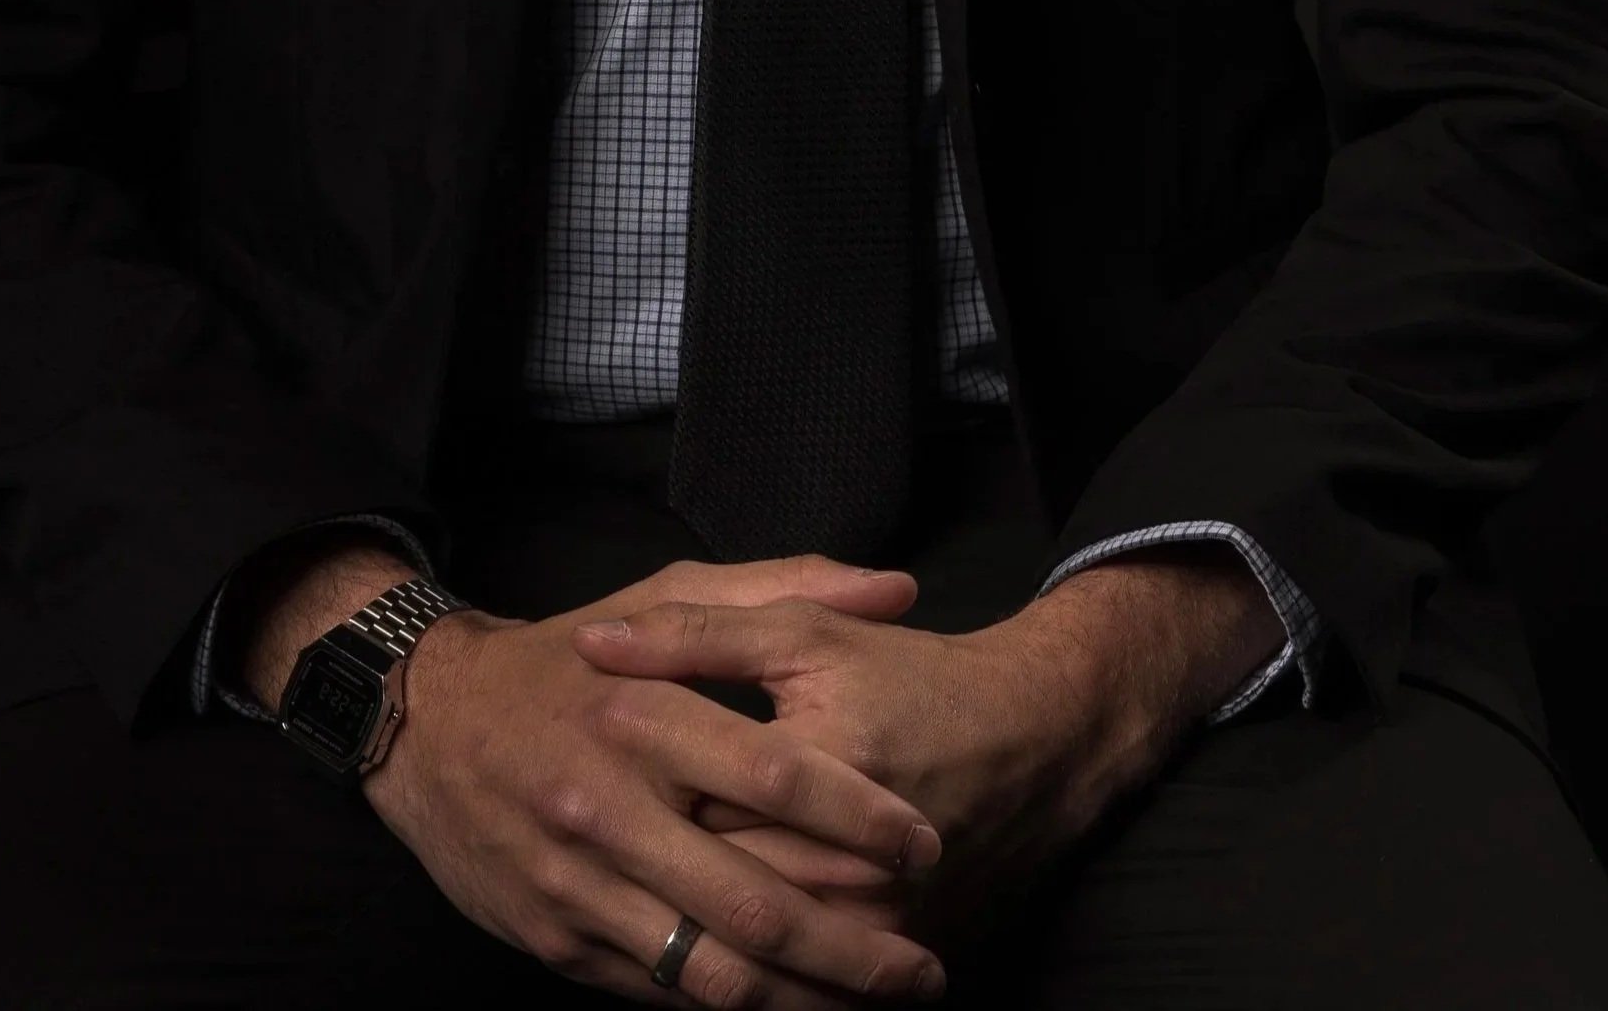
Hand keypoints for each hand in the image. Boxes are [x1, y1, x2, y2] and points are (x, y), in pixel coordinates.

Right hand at [363, 552, 953, 1001]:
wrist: (425, 724)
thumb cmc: (564, 660)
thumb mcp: (659, 597)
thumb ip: (780, 589)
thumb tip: (898, 587)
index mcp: (643, 716)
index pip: (775, 775)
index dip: (861, 819)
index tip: (926, 845)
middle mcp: (609, 808)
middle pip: (753, 902)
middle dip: (853, 950)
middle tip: (924, 969)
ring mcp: (580, 887)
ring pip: (712, 974)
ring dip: (805, 1003)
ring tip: (875, 1006)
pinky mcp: (560, 942)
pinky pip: (662, 995)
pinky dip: (734, 1010)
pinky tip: (791, 1009)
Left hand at [572, 547, 1282, 951]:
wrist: (1037, 739)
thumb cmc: (909, 676)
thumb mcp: (803, 632)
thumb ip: (696, 632)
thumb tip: (593, 646)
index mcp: (817, 764)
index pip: (689, 802)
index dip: (623, 796)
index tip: (570, 778)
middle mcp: (850, 860)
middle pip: (715, 891)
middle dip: (642, 878)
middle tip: (584, 858)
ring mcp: (878, 922)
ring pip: (755, 957)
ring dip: (685, 941)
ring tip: (624, 908)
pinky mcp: (898, 954)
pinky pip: (805, 989)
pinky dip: (751, 982)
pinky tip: (703, 960)